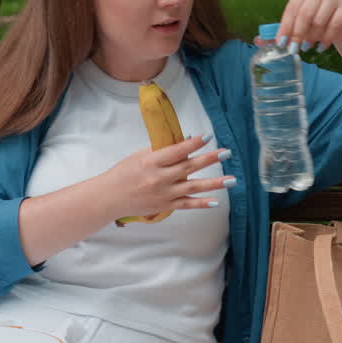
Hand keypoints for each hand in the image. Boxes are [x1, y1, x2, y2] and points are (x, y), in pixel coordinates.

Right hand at [97, 135, 233, 219]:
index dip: (193, 143)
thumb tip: (184, 143)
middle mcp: (159, 178)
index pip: (176, 151)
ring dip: (214, 183)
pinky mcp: (165, 206)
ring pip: (193, 187)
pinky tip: (216, 201)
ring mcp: (164, 194)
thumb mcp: (139, 156)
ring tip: (232, 180)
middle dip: (210, 159)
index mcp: (151, 162)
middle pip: (189, 167)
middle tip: (227, 153)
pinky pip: (187, 205)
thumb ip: (160, 151)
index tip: (207, 137)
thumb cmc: (123, 173)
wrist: (109, 198)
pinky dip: (201, 203)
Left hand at [256, 0, 341, 54]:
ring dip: (312, 38)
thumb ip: (280, 32)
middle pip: (305, 14)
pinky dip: (326, 39)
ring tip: (308, 46)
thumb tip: (257, 41)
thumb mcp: (298, 26)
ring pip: (319, 21)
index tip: (281, 43)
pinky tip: (321, 47)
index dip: (285, 27)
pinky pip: (335, 26)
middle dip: (297, 35)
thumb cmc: (315, 24)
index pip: (291, 9)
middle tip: (294, 50)